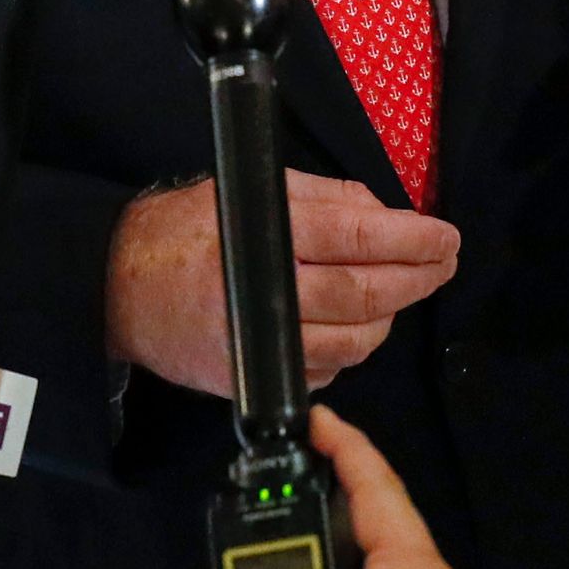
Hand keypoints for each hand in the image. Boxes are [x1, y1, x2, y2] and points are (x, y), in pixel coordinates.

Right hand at [105, 172, 459, 397]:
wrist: (122, 289)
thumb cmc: (185, 232)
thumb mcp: (251, 190)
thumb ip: (326, 198)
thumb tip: (388, 214)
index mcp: (264, 233)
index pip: (359, 237)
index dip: (414, 239)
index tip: (446, 237)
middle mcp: (264, 292)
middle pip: (367, 294)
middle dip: (419, 278)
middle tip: (444, 263)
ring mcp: (261, 343)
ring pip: (356, 340)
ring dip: (390, 316)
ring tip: (401, 290)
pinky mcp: (257, 378)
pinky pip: (330, 369)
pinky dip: (353, 346)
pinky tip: (354, 322)